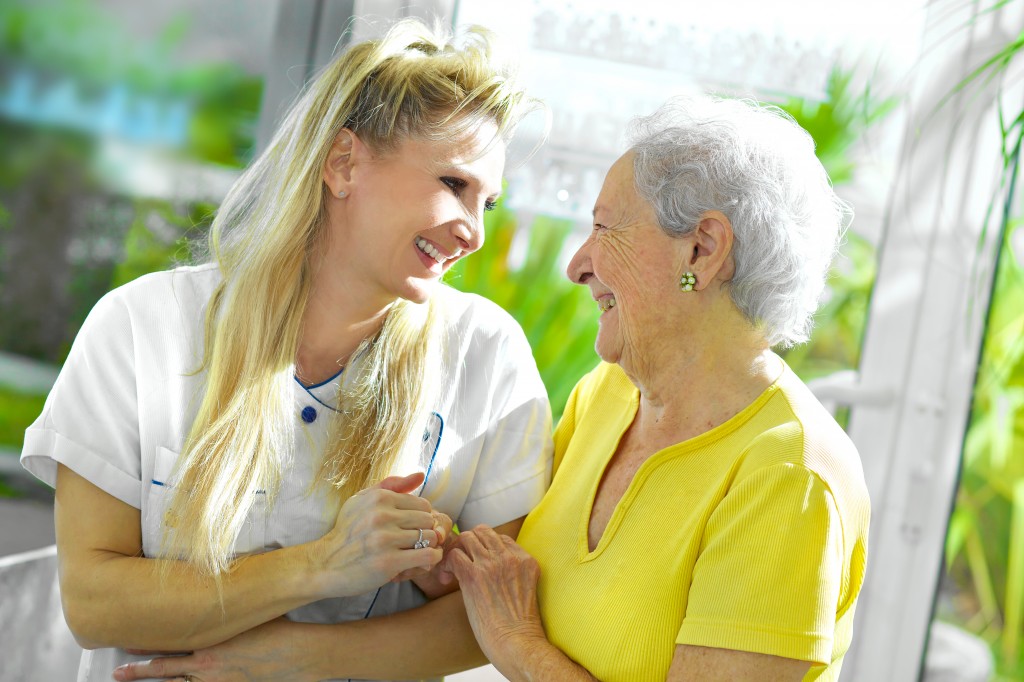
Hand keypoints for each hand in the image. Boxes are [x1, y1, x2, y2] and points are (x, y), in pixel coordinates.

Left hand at [112, 618, 317, 681]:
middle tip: (118, 671)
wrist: (297, 656)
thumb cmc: (279, 628)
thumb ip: (232, 601)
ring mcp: (216, 680)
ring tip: (136, 680)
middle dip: (139, 670)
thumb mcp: (251, 609)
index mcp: (210, 639)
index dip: (146, 641)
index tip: (126, 637)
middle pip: (164, 668)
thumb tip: (222, 581)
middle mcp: (206, 663)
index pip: (169, 640)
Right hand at [308, 472, 443, 598]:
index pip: (423, 504)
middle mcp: (382, 515)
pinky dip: (430, 559)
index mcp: (379, 498)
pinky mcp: (389, 562)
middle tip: (416, 541)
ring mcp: (385, 539)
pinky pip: (427, 556)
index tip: (413, 528)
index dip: (422, 517)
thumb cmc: (347, 532)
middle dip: (426, 531)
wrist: (325, 564)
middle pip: (428, 520)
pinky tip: (421, 561)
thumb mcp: (361, 500)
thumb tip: (421, 474)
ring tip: (416, 551)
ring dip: (428, 546)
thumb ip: (392, 485)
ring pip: (430, 537)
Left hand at [443, 525, 547, 673]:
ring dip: (455, 550)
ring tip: (450, 570)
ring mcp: (492, 564)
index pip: (501, 538)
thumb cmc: (519, 628)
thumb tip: (487, 572)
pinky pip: (454, 555)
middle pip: (483, 532)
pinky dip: (446, 563)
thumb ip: (511, 575)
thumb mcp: (524, 591)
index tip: (477, 562)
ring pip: (466, 538)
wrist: (518, 643)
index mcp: (526, 560)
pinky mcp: (475, 575)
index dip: (486, 547)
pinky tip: (446, 579)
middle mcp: (510, 557)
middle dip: (468, 543)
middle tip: (459, 561)